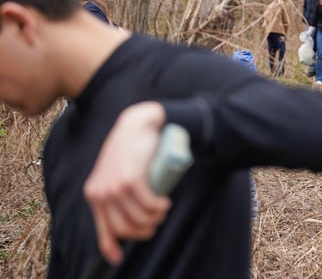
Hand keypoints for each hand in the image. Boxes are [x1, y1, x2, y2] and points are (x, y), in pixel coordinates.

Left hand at [83, 102, 171, 264]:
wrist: (138, 123)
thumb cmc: (131, 149)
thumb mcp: (117, 172)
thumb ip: (115, 191)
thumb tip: (128, 216)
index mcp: (95, 194)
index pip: (103, 229)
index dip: (111, 248)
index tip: (119, 259)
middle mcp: (101, 193)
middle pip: (125, 228)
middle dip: (145, 231)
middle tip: (157, 220)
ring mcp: (114, 186)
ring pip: (138, 218)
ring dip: (155, 218)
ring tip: (163, 208)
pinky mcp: (130, 178)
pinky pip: (147, 204)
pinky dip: (159, 208)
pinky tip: (164, 203)